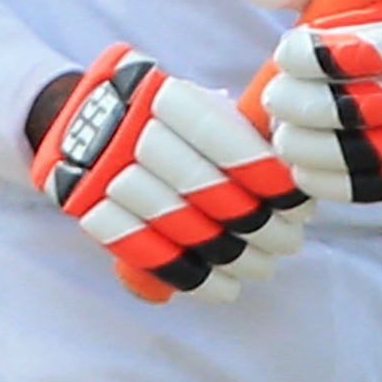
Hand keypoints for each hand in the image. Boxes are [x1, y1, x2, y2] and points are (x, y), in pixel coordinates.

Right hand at [31, 45, 307, 300]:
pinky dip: (189, 276)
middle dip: (255, 221)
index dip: (263, 174)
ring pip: (175, 222)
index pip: (219, 137)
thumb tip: (295, 165)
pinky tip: (224, 287)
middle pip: (200, 185)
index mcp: (158, 93)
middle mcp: (126, 129)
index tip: (298, 203)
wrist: (83, 122)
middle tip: (288, 241)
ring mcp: (100, 170)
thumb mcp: (196, 104)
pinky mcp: (85, 206)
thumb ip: (239, 127)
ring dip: (230, 254)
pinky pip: (142, 251)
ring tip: (263, 266)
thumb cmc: (165, 120)